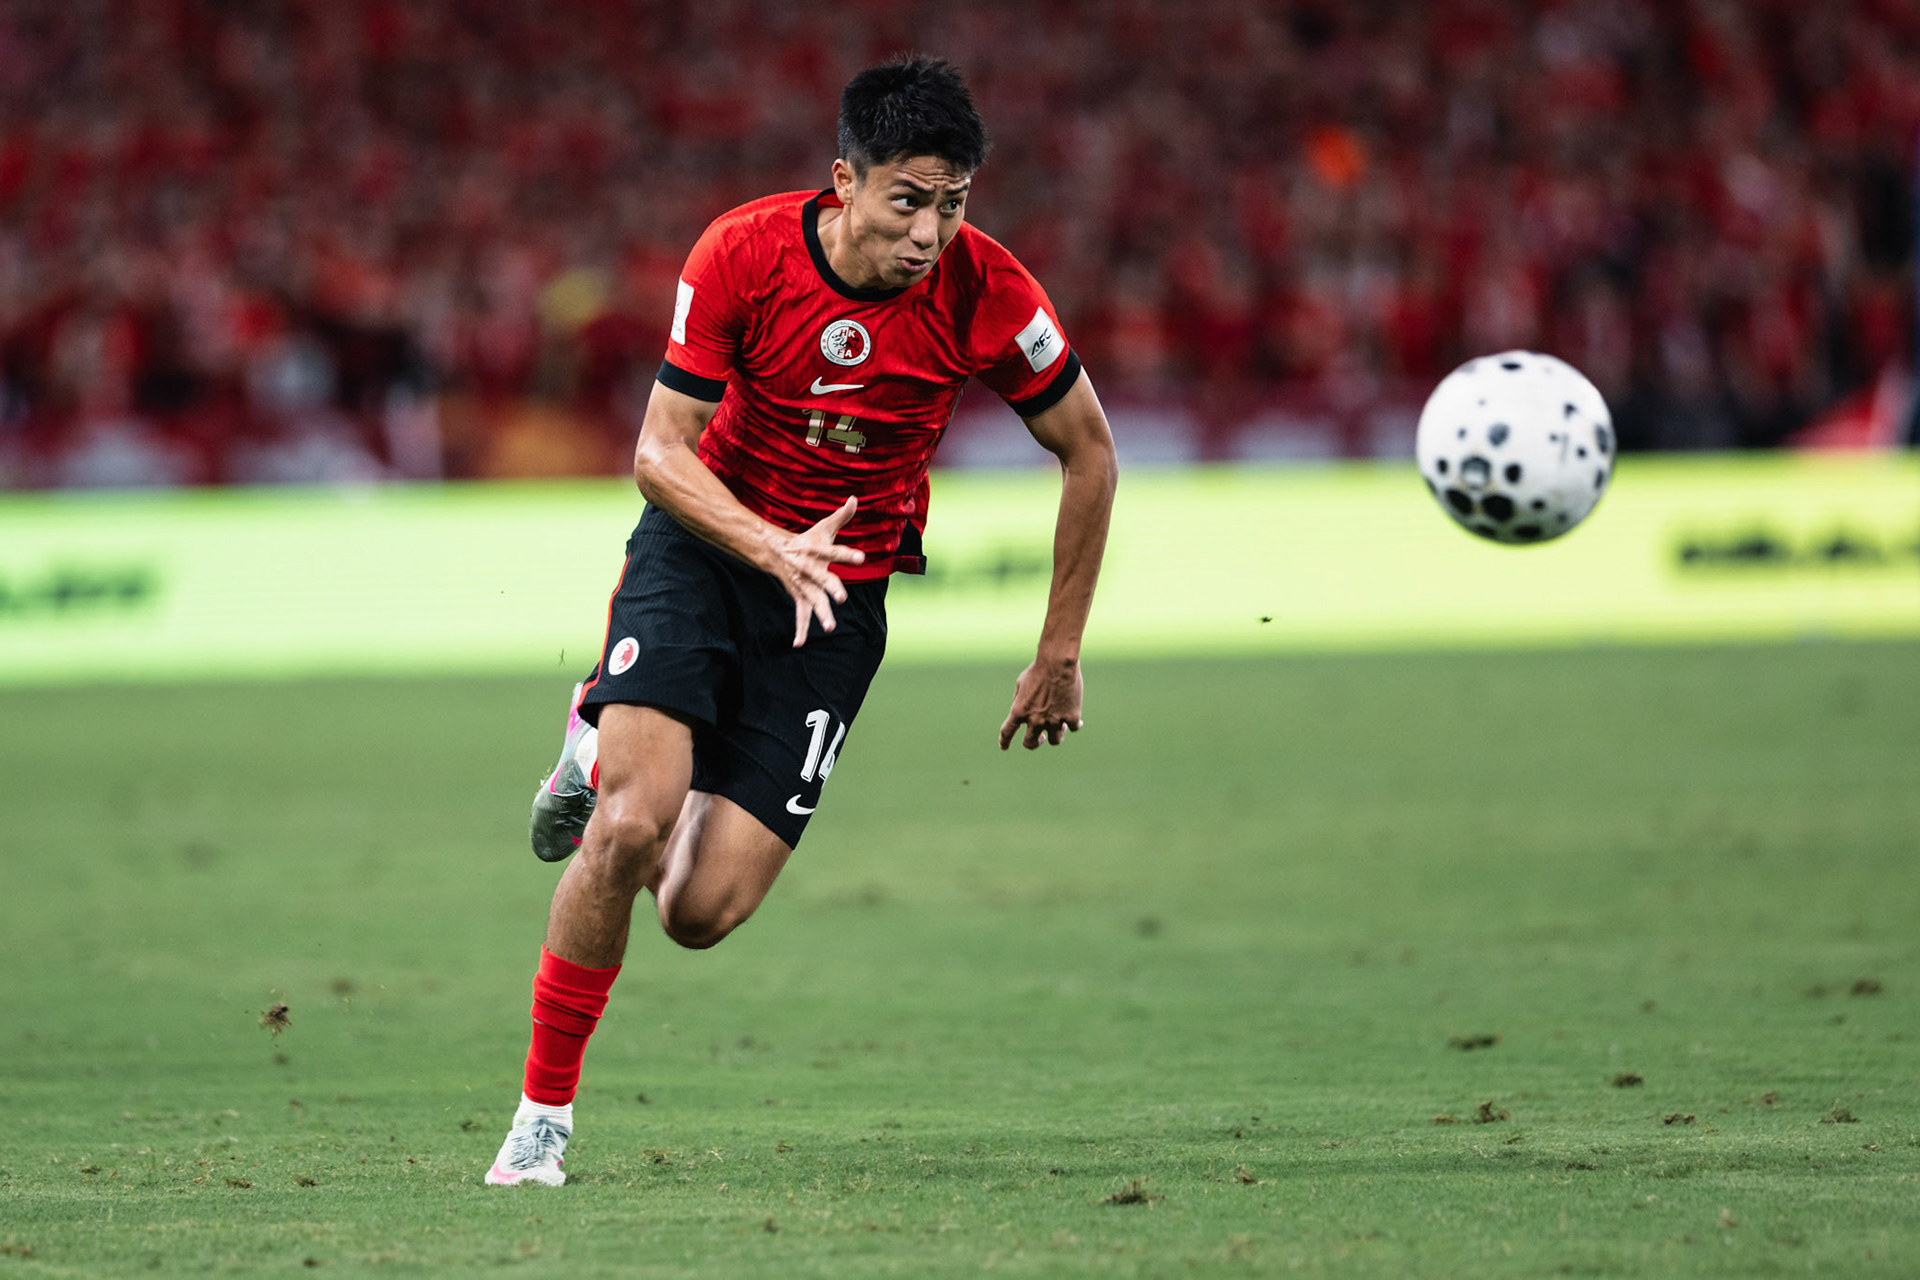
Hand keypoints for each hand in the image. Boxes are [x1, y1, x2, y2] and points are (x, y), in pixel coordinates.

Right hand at [769, 496, 864, 647]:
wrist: (776, 552)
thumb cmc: (808, 540)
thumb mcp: (824, 527)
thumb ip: (842, 516)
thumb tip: (855, 498)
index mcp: (817, 551)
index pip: (835, 552)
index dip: (847, 555)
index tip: (861, 558)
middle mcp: (809, 569)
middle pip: (822, 579)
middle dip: (832, 589)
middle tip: (842, 598)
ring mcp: (803, 585)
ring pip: (813, 601)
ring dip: (821, 614)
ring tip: (830, 628)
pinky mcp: (799, 596)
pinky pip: (800, 614)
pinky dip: (799, 629)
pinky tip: (799, 644)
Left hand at [998, 656, 1083, 749]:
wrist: (1058, 662)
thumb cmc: (1038, 668)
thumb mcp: (1021, 683)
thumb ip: (1018, 700)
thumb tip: (1020, 711)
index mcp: (1019, 711)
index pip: (1007, 732)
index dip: (1004, 742)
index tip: (1004, 747)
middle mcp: (1035, 719)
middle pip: (1031, 743)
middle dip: (1035, 742)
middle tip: (1040, 737)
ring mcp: (1054, 720)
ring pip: (1054, 740)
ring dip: (1056, 735)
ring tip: (1061, 727)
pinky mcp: (1071, 716)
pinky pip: (1073, 728)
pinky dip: (1074, 726)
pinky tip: (1077, 722)